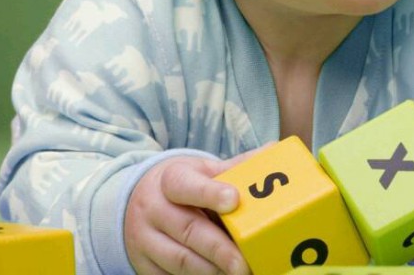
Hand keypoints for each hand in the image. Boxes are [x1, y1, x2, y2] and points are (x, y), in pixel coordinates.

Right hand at [125, 150, 260, 274]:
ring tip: (237, 272)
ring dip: (211, 269)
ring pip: (179, 259)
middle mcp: (153, 208)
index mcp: (171, 179)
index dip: (210, 192)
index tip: (234, 200)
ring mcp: (144, 238)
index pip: (186, 185)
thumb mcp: (204, 170)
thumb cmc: (185, 185)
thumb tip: (273, 151)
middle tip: (244, 263)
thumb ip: (237, 167)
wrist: (141, 199)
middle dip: (219, 249)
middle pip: (188, 230)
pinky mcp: (143, 264)